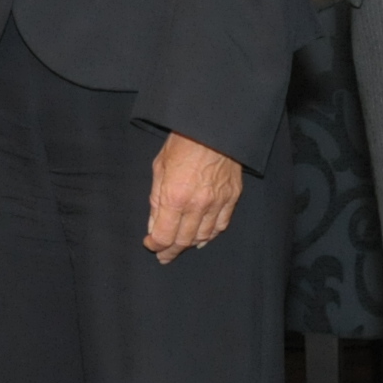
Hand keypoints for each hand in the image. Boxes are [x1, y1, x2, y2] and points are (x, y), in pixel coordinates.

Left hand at [143, 130, 242, 263]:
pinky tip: (203, 238)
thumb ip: (156, 200)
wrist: (212, 128)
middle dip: (171, 250)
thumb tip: (154, 226)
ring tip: (180, 247)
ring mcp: (217, 203)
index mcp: (175, 197)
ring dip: (190, 244)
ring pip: (203, 236)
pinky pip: (221, 225)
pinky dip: (210, 235)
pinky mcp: (232, 198)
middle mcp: (197, 205)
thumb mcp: (159, 168)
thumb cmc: (182, 143)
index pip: (165, 235)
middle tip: (164, 255)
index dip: (156, 245)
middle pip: (183, 240)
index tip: (150, 244)